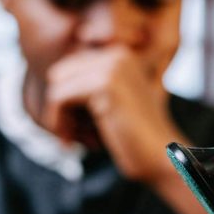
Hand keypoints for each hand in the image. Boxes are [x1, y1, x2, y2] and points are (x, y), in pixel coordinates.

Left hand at [43, 45, 176, 183]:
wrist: (162, 160)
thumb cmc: (136, 141)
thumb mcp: (111, 106)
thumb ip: (88, 88)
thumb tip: (50, 77)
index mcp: (120, 55)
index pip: (69, 68)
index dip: (67, 99)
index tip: (74, 128)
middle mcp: (118, 54)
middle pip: (59, 72)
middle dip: (59, 106)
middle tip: (70, 135)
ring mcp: (113, 66)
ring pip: (56, 83)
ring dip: (57, 116)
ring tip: (71, 140)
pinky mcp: (105, 84)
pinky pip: (58, 97)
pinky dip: (58, 122)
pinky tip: (70, 142)